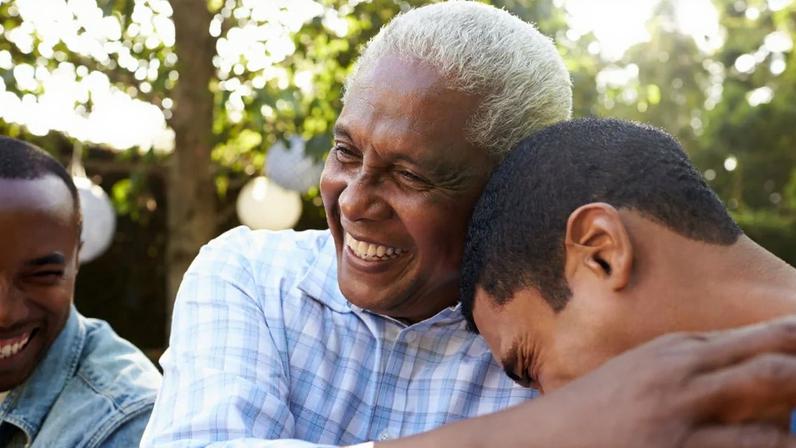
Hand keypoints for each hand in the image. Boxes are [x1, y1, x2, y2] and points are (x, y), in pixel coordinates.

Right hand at [524, 315, 795, 447]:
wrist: (540, 442)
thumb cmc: (593, 411)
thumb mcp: (642, 372)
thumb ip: (695, 366)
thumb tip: (751, 373)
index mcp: (678, 350)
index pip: (769, 336)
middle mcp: (684, 378)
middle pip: (778, 371)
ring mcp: (680, 421)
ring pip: (774, 430)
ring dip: (786, 435)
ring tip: (786, 435)